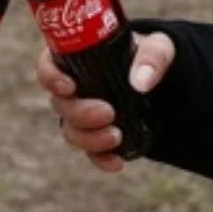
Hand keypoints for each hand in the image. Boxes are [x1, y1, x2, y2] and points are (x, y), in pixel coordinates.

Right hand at [35, 31, 174, 172]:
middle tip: (108, 113)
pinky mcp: (95, 137)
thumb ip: (152, 57)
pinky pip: (90, 153)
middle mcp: (73, 89)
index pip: (48, 67)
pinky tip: (117, 163)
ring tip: (116, 137)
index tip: (70, 87)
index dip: (51, 78)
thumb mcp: (160, 48)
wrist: (164, 87)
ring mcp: (82, 116)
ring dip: (89, 139)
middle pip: (60, 105)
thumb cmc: (152, 58)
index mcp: (77, 59)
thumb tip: (141, 82)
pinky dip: (101, 159)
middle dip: (80, 113)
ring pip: (71, 132)